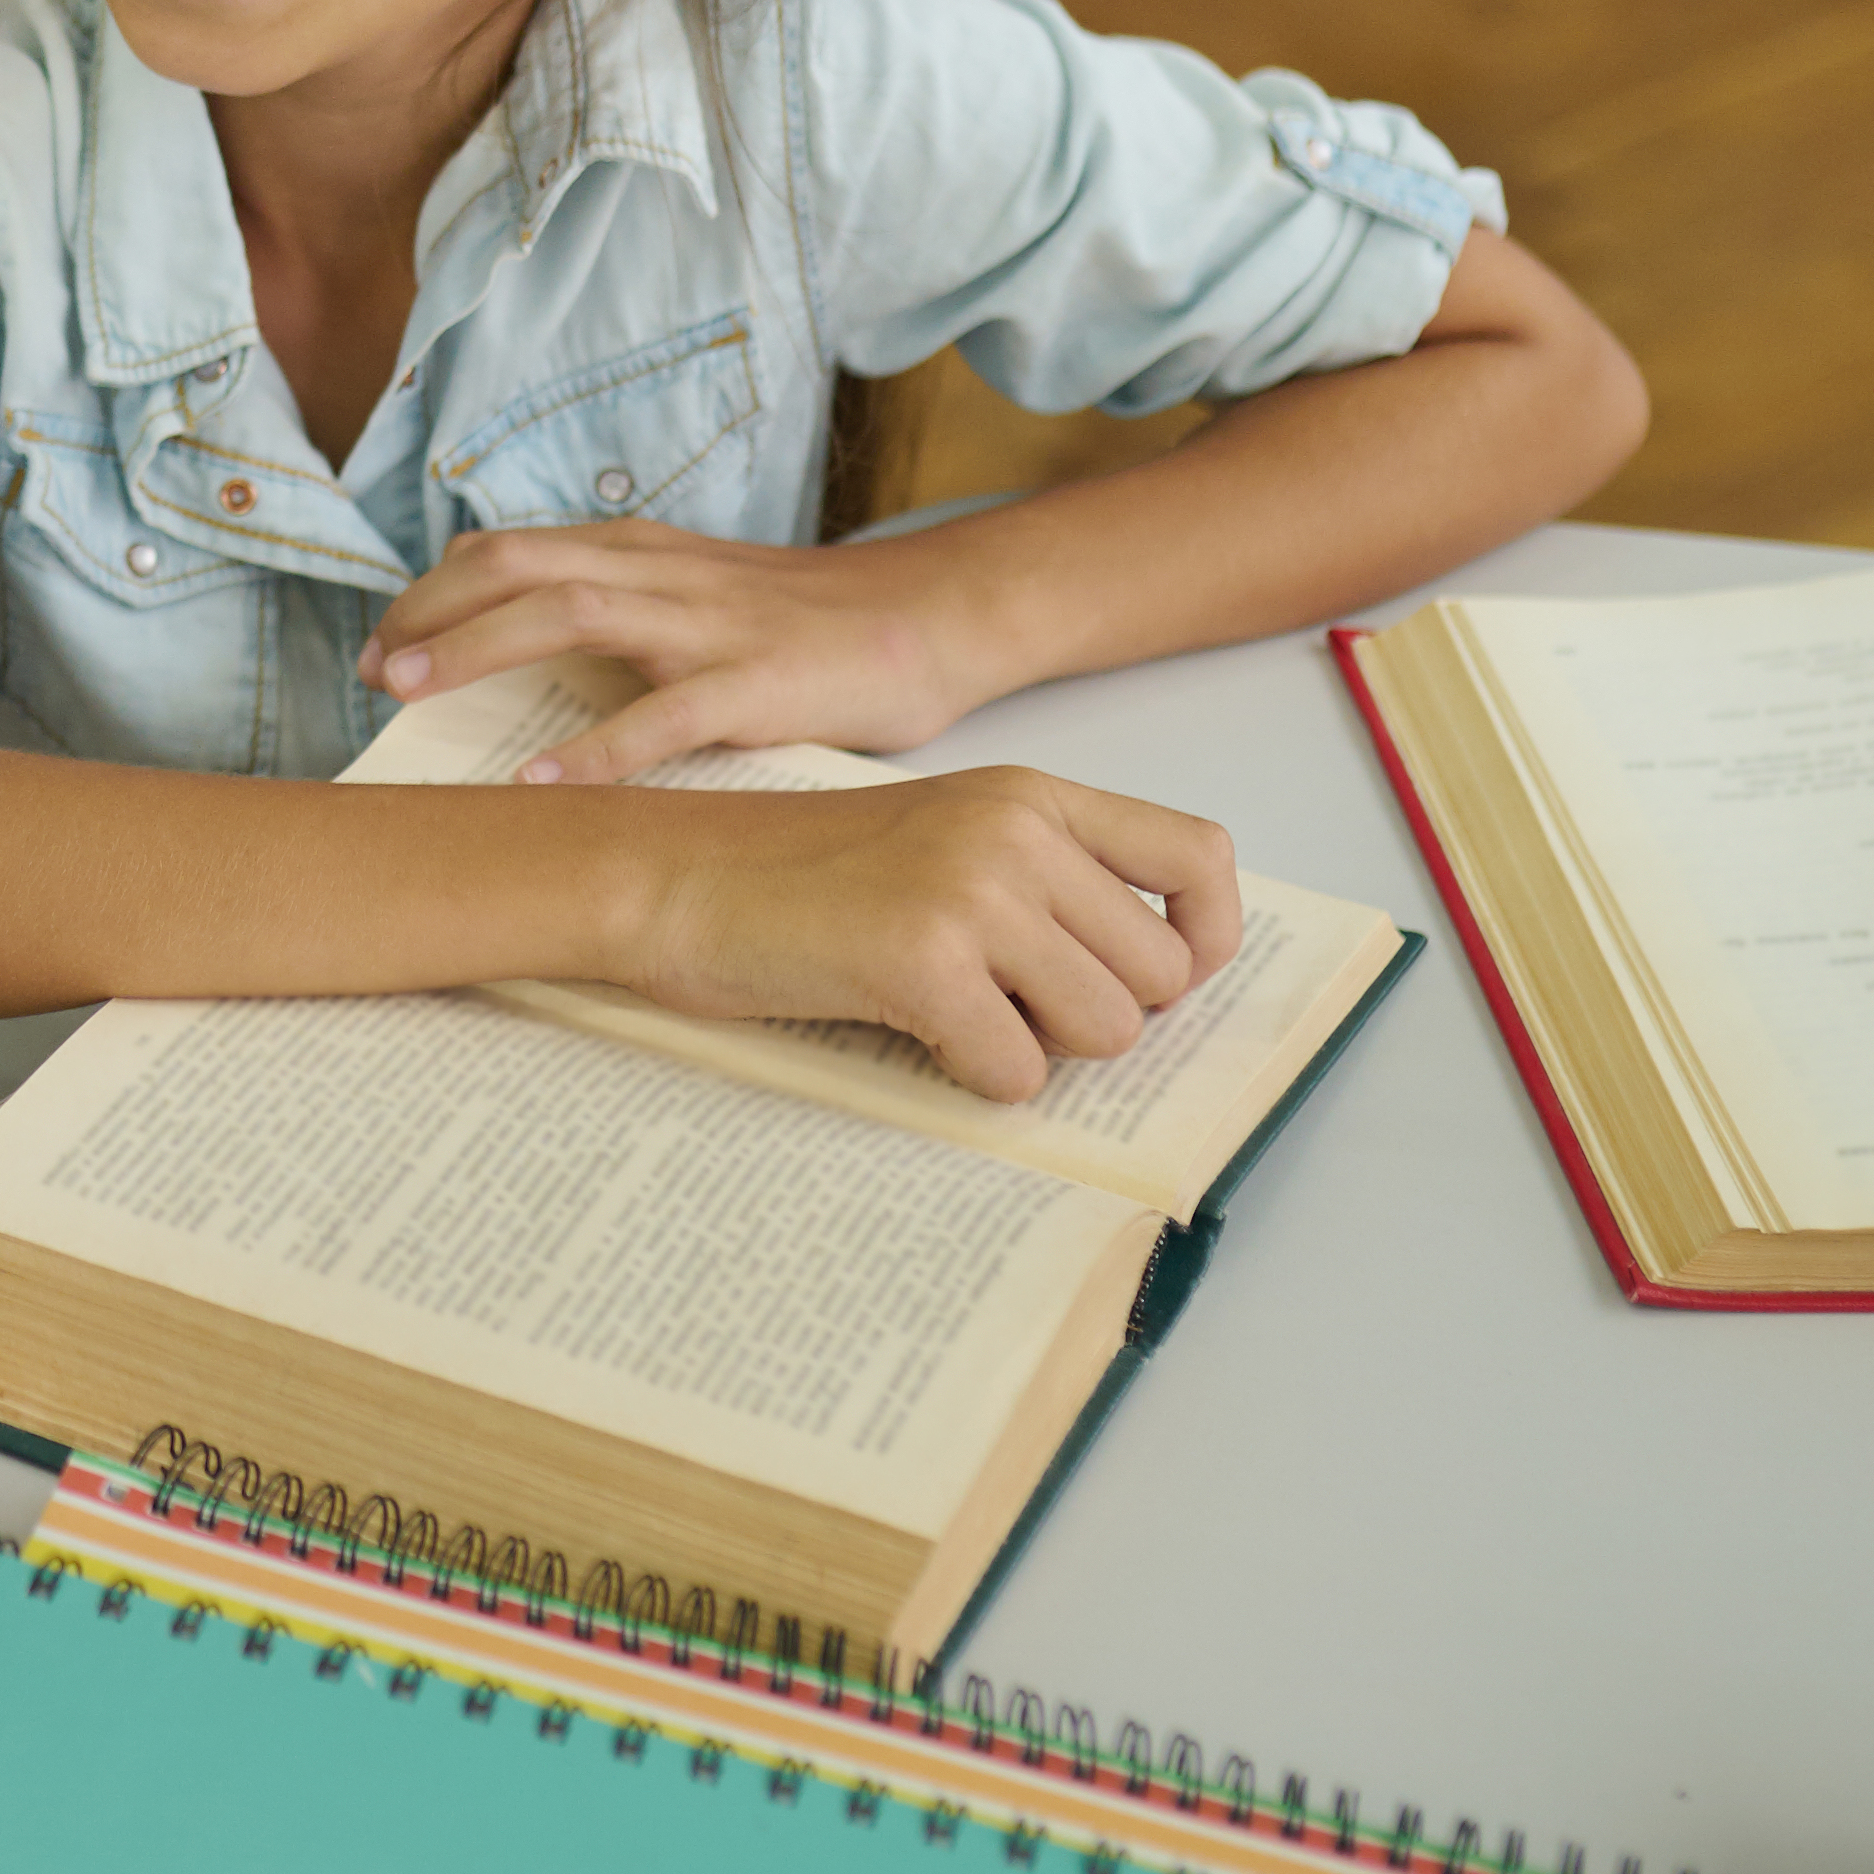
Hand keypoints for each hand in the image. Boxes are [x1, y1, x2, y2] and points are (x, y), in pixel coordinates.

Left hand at [368, 520, 1007, 768]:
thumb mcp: (697, 598)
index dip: (431, 591)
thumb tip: (525, 661)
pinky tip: (540, 781)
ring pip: (569, 614)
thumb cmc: (807, 625)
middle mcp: (660, 574)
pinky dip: (596, 749)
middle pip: (514, 567)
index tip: (380, 645)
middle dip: (428, 614)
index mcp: (641, 553)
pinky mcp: (757, 681)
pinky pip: (664, 714)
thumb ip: (620, 614)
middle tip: (370, 672)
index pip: (508, 550)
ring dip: (476, 648)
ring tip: (409, 691)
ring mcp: (707, 624)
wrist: (932, 619)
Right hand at [596, 767, 1241, 1104]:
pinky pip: (1018, 1073)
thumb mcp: (940, 836)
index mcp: (1031, 794)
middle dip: (1093, 1015)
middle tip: (1004, 1004)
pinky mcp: (924, 958)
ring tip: (954, 1014)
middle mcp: (1017, 831)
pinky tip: (913, 1035)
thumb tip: (1150, 979)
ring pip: (1106, 1032)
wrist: (670, 878)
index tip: (1153, 979)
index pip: (1202, 858)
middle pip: (1158, 976)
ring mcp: (973, 890)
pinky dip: (973, 1079)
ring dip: (1038, 1050)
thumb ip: (1043, 876)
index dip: (1202, 940)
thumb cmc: (794, 874)